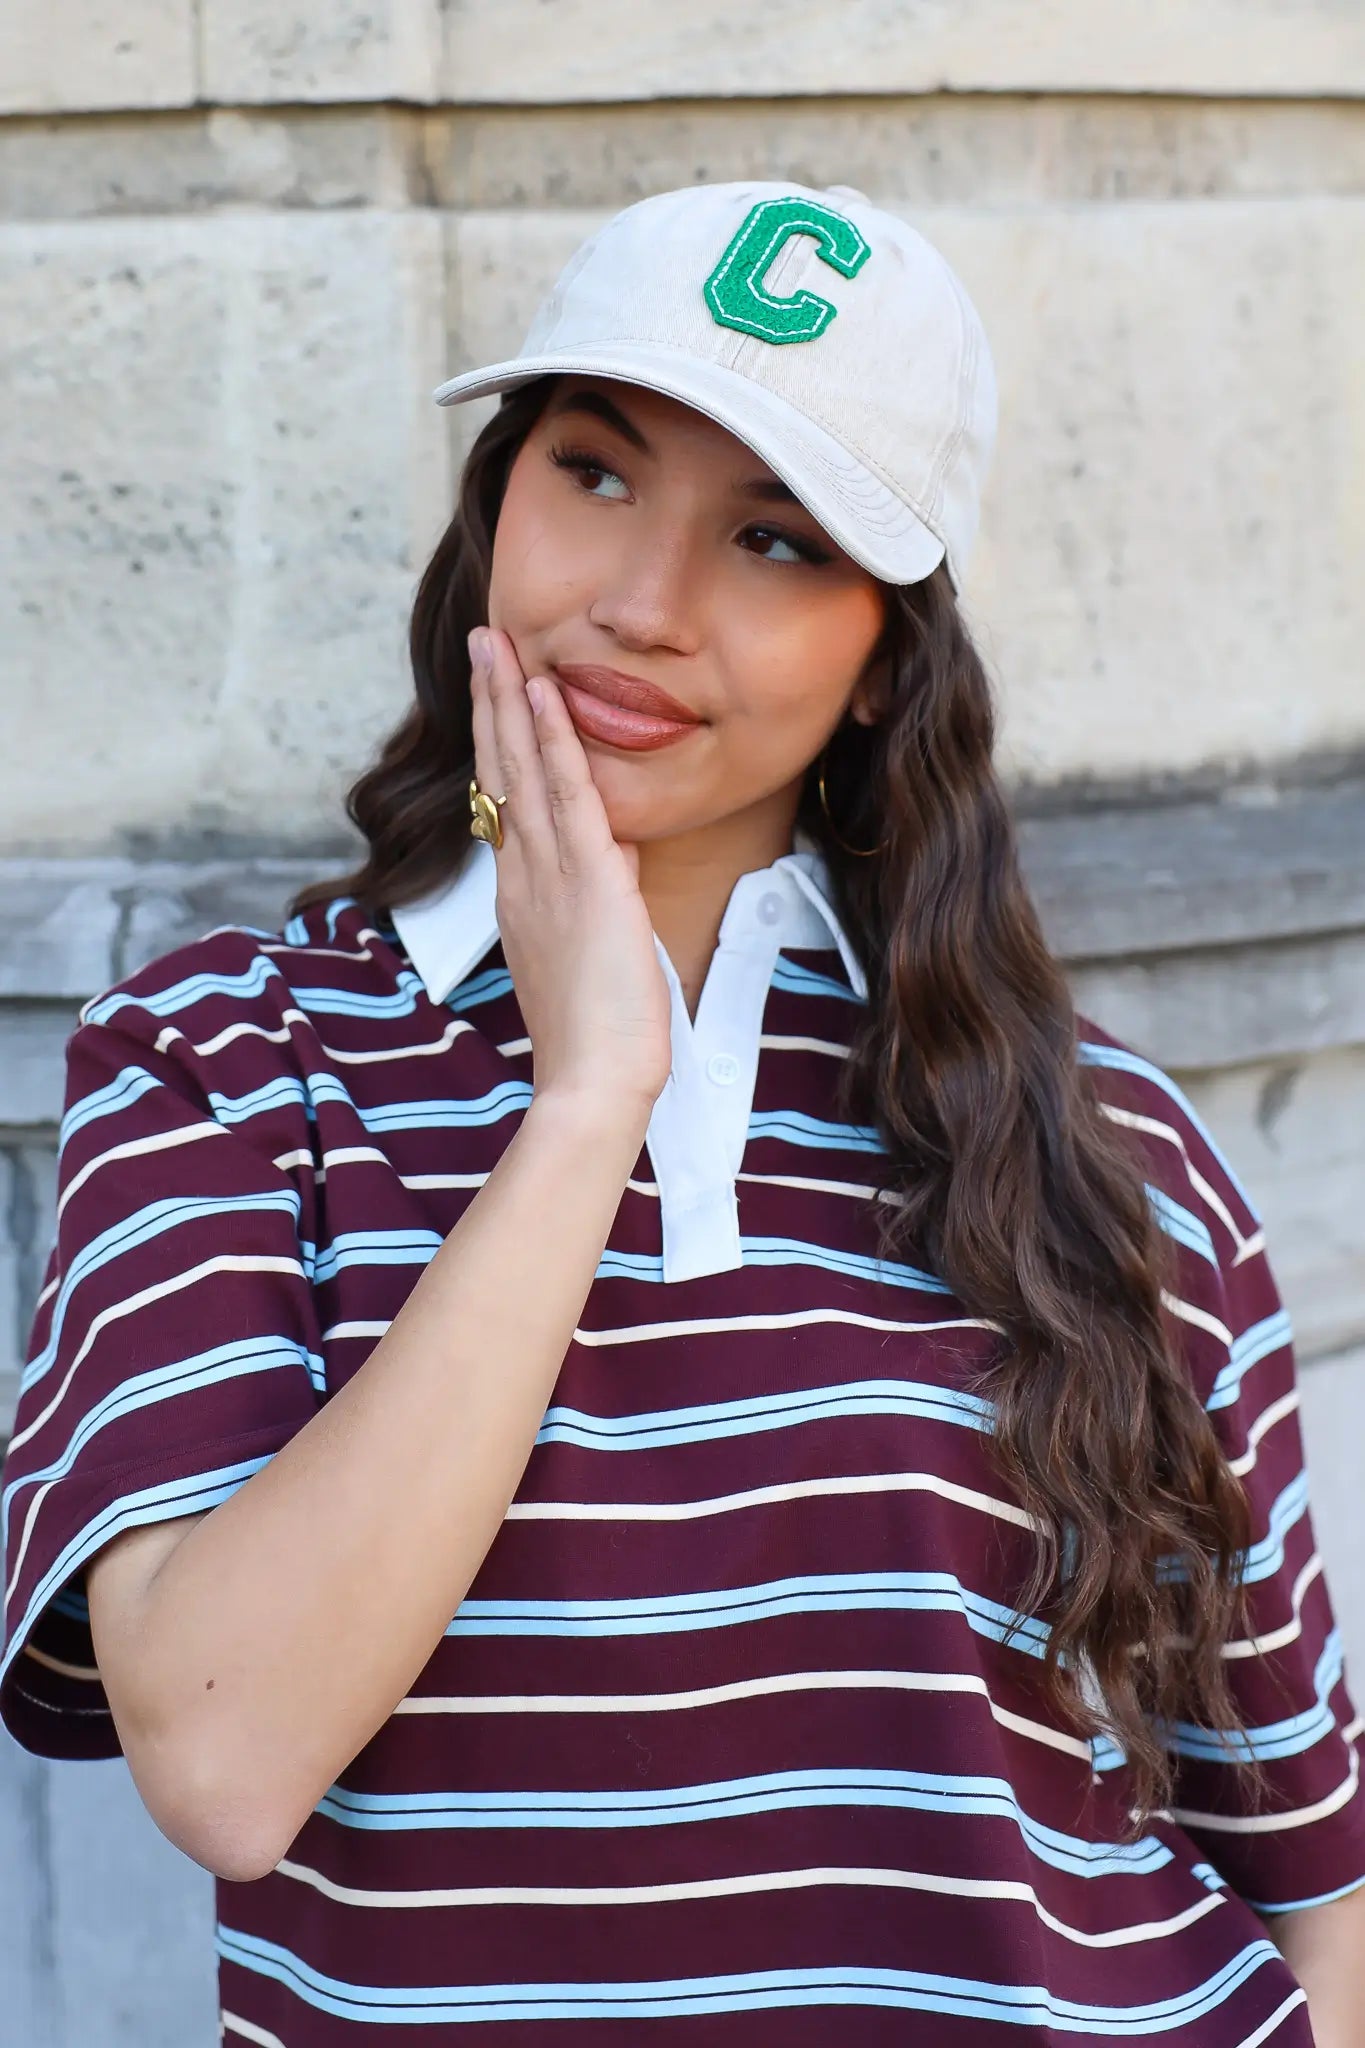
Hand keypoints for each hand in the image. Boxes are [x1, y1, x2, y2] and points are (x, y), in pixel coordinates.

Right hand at [467, 626, 672, 1114]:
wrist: (595, 1082)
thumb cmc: (594, 1039)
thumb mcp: (583, 958)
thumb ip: (586, 905)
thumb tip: (606, 863)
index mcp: (521, 894)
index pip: (506, 800)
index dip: (499, 742)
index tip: (495, 693)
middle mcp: (524, 875)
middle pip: (500, 771)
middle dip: (490, 702)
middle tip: (482, 641)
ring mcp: (549, 874)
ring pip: (523, 770)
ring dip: (509, 700)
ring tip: (497, 642)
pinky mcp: (588, 879)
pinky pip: (567, 795)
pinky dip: (553, 741)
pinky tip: (544, 693)